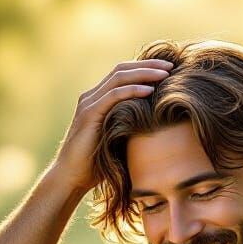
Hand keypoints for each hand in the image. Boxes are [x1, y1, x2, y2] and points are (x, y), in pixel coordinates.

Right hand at [50, 59, 173, 194]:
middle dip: (148, 65)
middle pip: (122, 70)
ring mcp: (89, 104)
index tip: (169, 70)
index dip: (145, 68)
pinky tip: (150, 91)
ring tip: (165, 74)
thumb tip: (159, 127)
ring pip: (119, 78)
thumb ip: (131, 128)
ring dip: (144, 73)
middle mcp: (91, 97)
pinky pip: (113, 96)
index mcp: (98, 100)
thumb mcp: (118, 141)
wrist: (71, 178)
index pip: (123, 74)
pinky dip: (132, 91)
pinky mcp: (89, 114)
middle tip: (171, 65)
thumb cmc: (96, 166)